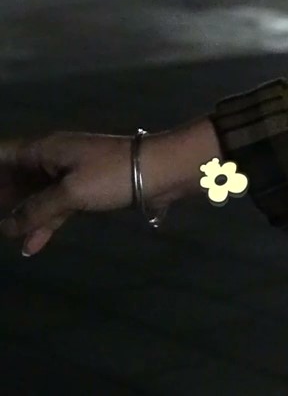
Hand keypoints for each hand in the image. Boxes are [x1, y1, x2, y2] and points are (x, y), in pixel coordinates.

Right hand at [0, 132, 136, 255]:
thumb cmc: (114, 174)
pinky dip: (44, 224)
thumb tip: (5, 227)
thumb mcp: (70, 193)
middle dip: (0, 197)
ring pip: (34, 195)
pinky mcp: (87, 190)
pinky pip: (56, 207)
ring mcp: (70, 174)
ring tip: (5, 236)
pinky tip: (32, 245)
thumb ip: (36, 210)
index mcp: (44, 150)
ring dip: (19, 215)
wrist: (164, 171)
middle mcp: (52, 159)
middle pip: (14, 177)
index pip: (2, 155)